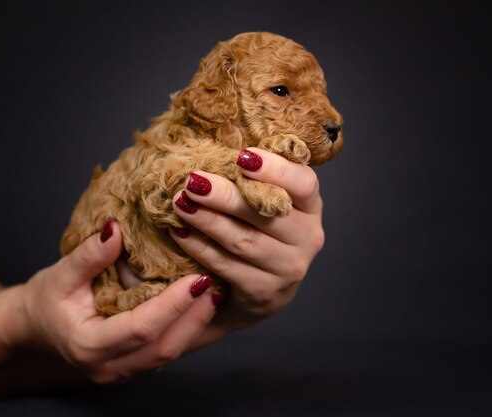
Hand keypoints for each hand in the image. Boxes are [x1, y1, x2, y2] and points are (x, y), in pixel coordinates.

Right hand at [8, 221, 216, 383]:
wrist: (33, 327)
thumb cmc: (45, 299)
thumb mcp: (60, 273)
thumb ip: (89, 256)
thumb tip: (116, 228)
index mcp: (89, 345)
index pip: (141, 328)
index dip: (171, 304)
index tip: (196, 278)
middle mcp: (108, 367)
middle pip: (163, 347)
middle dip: (194, 316)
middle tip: (216, 284)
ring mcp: (121, 371)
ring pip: (169, 354)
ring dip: (195, 324)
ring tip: (215, 293)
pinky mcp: (131, 365)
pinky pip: (165, 351)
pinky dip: (186, 328)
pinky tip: (200, 306)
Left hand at [170, 147, 324, 338]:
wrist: (259, 289)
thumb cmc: (258, 230)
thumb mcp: (265, 202)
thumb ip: (252, 177)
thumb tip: (213, 139)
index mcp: (311, 206)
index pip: (304, 183)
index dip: (276, 169)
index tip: (241, 156)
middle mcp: (308, 237)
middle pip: (268, 213)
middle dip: (226, 196)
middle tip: (193, 180)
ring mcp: (289, 268)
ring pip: (245, 240)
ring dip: (208, 220)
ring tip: (180, 203)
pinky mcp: (265, 292)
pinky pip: (228, 266)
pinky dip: (201, 248)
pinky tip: (180, 232)